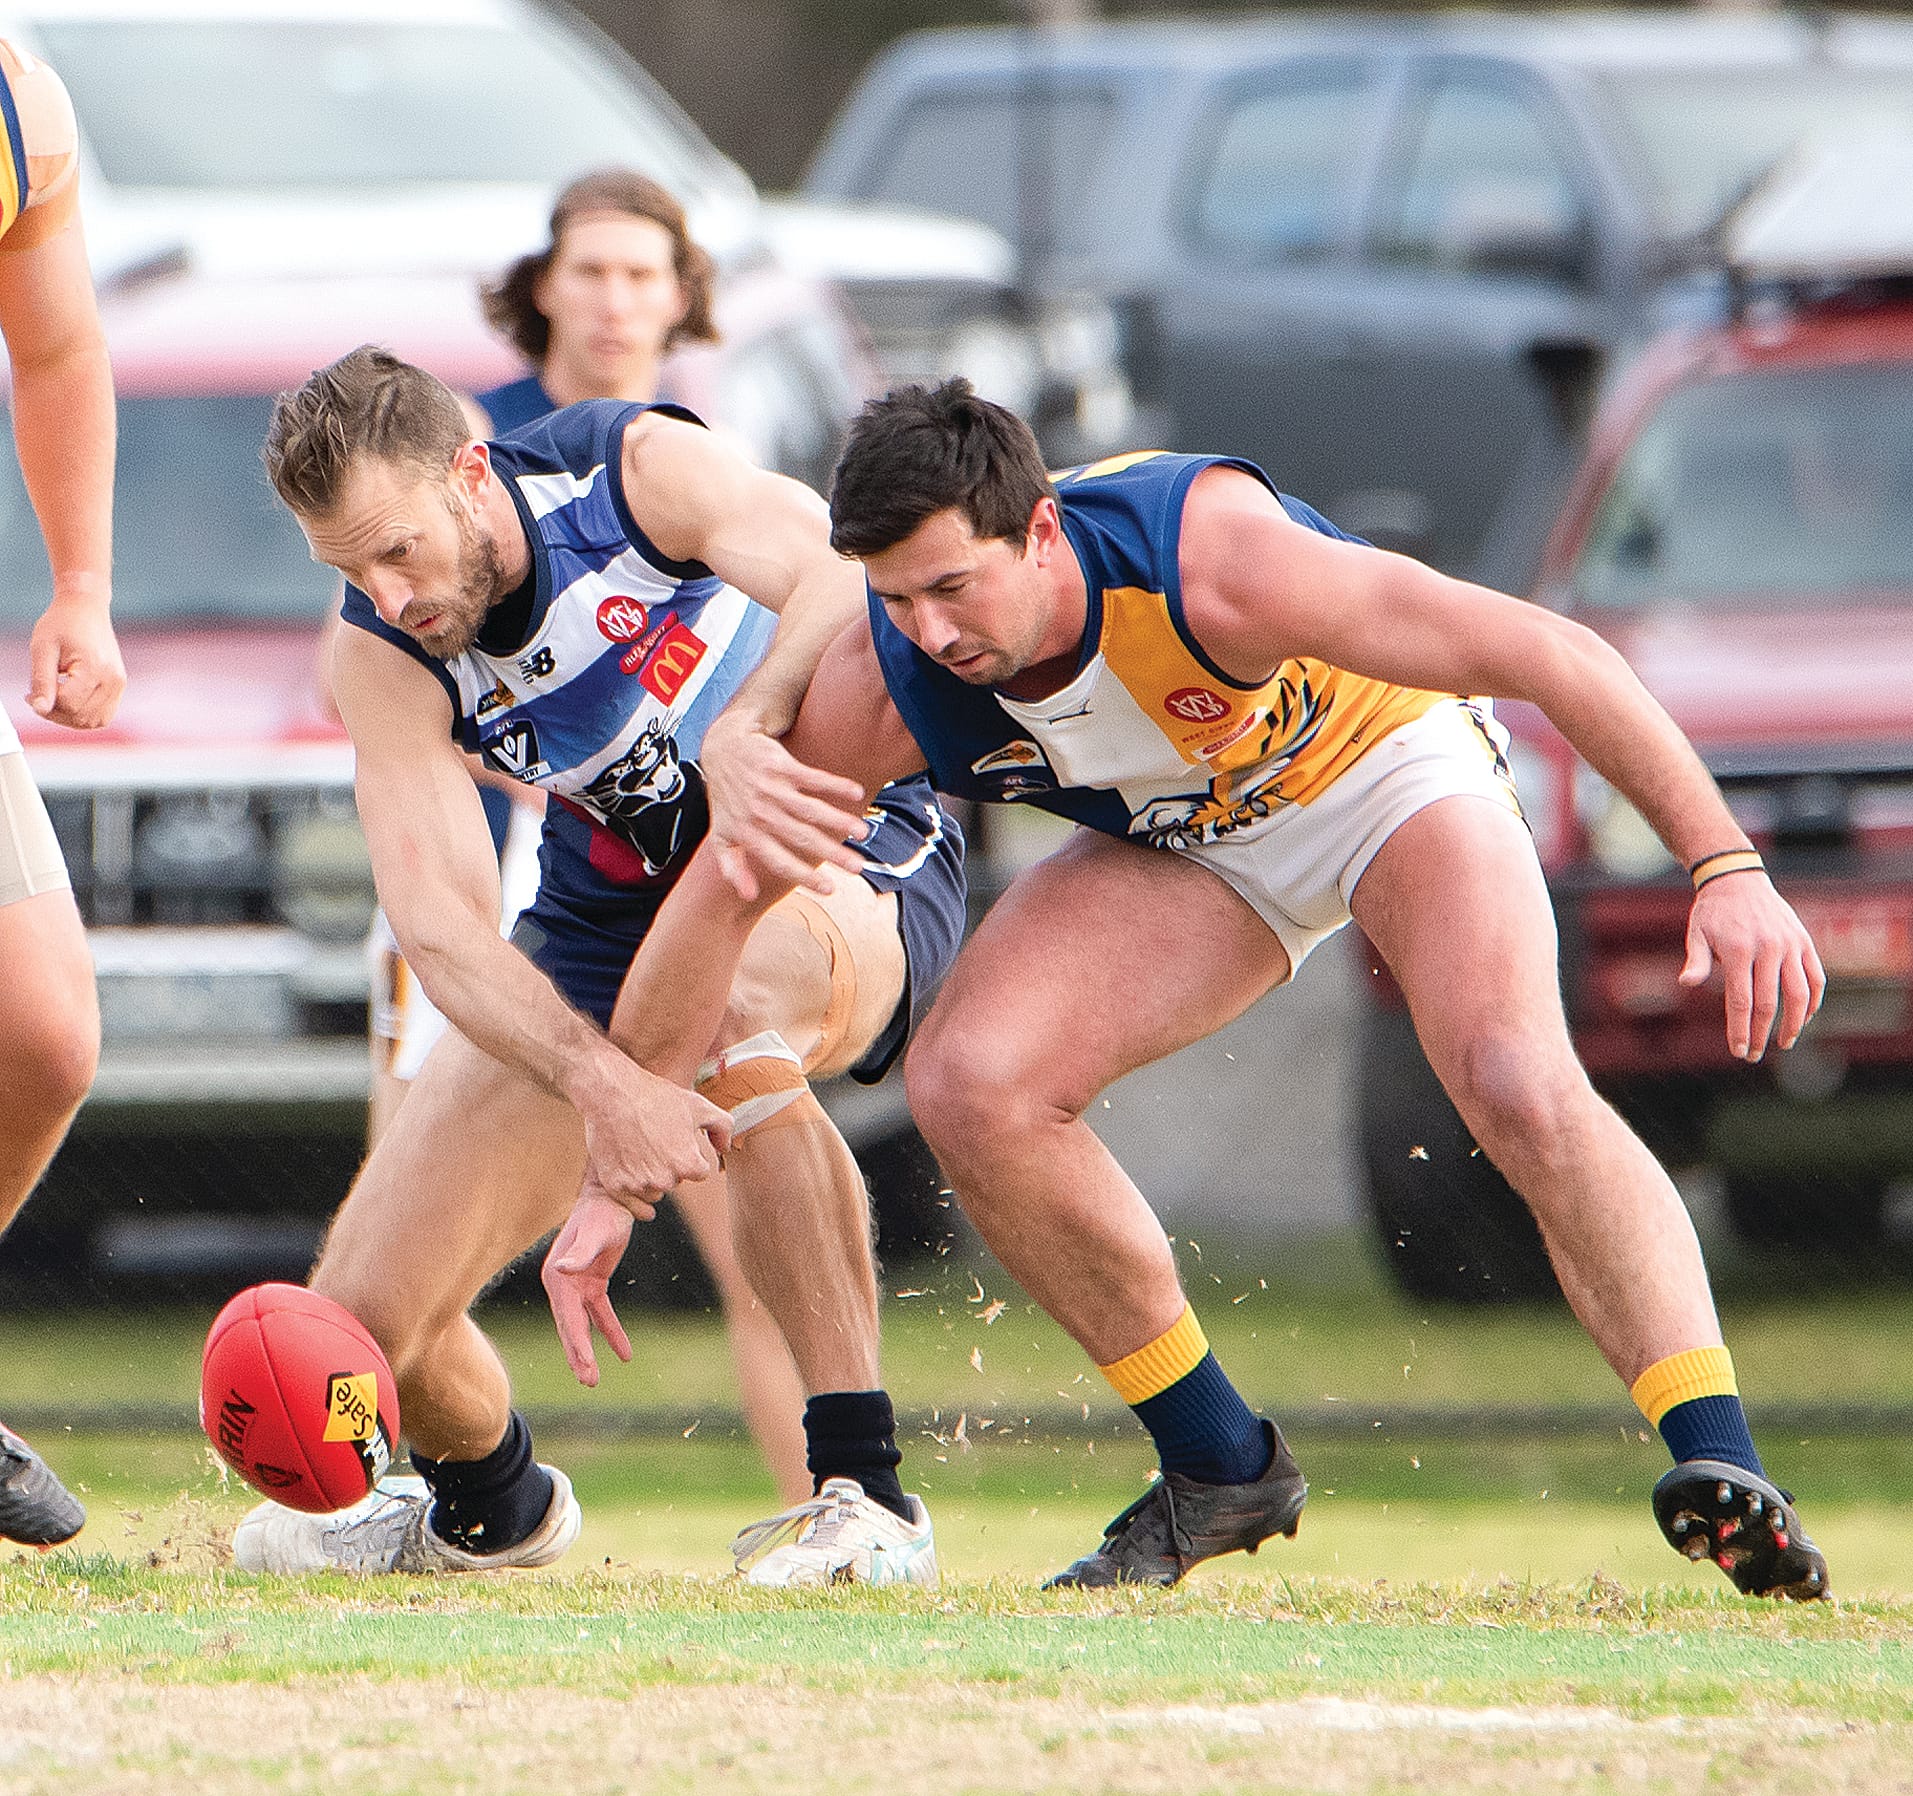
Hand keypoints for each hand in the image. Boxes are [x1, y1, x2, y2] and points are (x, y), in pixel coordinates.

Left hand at [28, 597, 124, 728]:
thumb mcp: (43, 649)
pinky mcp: (119, 687)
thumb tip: (40, 709)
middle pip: (81, 716)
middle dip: (55, 713)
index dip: (43, 704)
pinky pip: (102, 716)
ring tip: (55, 700)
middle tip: (39, 697)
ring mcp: (119, 684)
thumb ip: (42, 680)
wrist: (86, 609)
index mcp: (94, 667)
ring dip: (69, 719)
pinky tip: (70, 702)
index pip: (67, 703)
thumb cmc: (62, 624)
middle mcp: (113, 679)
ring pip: (93, 721)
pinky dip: (84, 716)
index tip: (28, 693)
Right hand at [542, 1192, 636, 1386]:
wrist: (613, 1197)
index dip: (576, 1341)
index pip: (566, 1316)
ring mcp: (576, 1286)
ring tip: (594, 1379)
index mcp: (557, 1277)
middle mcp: (562, 1284)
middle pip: (570, 1326)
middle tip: (589, 1381)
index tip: (586, 1363)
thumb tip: (562, 1268)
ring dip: (589, 1351)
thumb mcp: (595, 1232)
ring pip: (583, 1325)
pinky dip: (612, 1332)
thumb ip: (580, 1253)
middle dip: (578, 1355)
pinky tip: (625, 1353)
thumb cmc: (602, 1213)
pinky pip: (602, 1314)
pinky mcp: (593, 1284)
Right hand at [573, 1059, 731, 1219]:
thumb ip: (722, 1127)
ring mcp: (639, 1185)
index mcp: (688, 1164)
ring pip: (655, 1193)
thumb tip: (725, 1149)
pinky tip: (637, 1185)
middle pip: (675, 1181)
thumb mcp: (699, 1105)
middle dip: (670, 1166)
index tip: (676, 1141)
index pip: (699, 1172)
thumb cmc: (656, 1097)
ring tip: (640, 1152)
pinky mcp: (616, 1187)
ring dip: (652, 1181)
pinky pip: (635, 1207)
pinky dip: (636, 1200)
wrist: (613, 1094)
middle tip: (655, 1142)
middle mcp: (665, 1180)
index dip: (690, 1155)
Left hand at [699, 710, 868, 900]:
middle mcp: (761, 813)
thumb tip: (749, 896)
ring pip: (811, 809)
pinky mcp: (782, 766)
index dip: (804, 877)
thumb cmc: (726, 797)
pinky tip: (857, 793)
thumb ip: (732, 867)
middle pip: (802, 838)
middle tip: (857, 867)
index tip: (830, 889)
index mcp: (748, 834)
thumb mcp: (721, 836)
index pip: (780, 861)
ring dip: (839, 821)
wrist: (723, 748)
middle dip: (832, 853)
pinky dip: (836, 785)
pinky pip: (813, 778)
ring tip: (862, 833)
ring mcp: (772, 788)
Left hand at [1679, 871, 1825, 1059]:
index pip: (1741, 1001)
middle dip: (1761, 1033)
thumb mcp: (1696, 932)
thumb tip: (1685, 984)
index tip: (1738, 1051)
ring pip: (1799, 994)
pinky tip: (1804, 1018)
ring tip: (1784, 1043)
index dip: (1740, 1029)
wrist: (1738, 879)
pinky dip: (1813, 1001)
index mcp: (1739, 950)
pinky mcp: (1805, 942)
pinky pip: (1816, 978)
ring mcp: (1791, 945)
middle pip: (1768, 1003)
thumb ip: (1696, 960)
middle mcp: (1768, 948)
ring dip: (1794, 1023)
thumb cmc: (1713, 912)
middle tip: (1753, 1055)